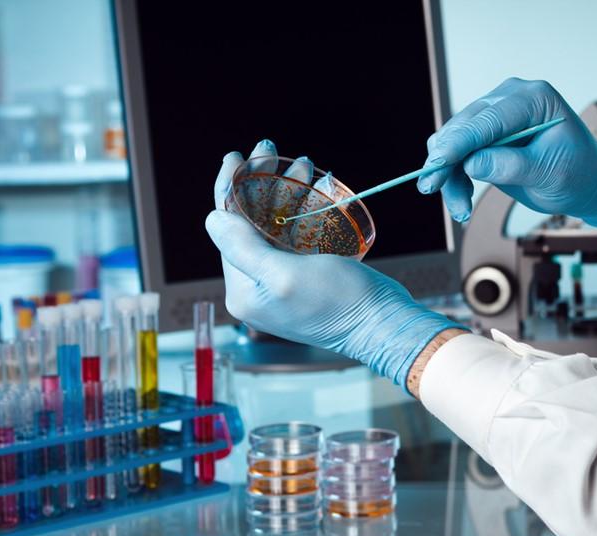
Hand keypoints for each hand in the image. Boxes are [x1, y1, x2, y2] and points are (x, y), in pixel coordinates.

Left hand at [207, 139, 460, 388]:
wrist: (385, 325)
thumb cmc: (338, 302)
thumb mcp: (284, 275)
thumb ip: (243, 249)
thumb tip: (211, 219)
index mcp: (244, 290)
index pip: (227, 229)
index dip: (228, 188)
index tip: (235, 156)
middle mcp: (257, 287)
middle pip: (249, 223)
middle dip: (261, 183)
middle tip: (270, 149)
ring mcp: (281, 281)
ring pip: (275, 224)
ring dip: (286, 190)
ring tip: (302, 163)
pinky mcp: (306, 276)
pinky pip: (296, 234)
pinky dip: (303, 209)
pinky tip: (315, 187)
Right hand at [416, 78, 596, 227]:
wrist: (586, 181)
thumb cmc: (578, 174)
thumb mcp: (550, 173)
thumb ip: (511, 166)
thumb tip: (472, 163)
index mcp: (533, 99)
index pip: (487, 119)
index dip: (459, 143)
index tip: (436, 164)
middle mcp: (509, 99)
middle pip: (463, 127)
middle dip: (446, 161)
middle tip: (433, 189)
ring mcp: (494, 114)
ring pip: (452, 142)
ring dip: (448, 175)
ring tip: (459, 208)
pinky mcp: (484, 134)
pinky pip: (456, 154)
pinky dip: (453, 177)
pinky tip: (461, 201)